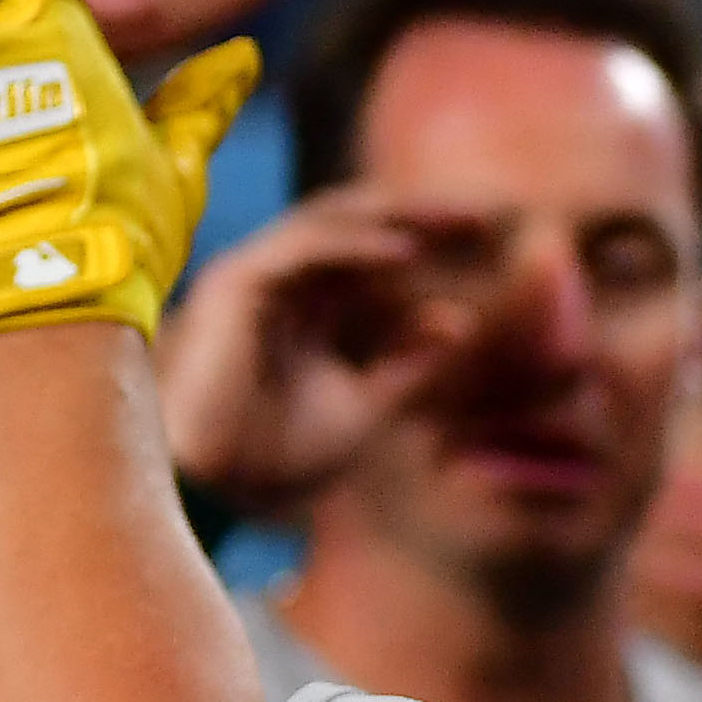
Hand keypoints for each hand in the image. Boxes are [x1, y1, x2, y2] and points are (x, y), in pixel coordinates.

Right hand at [160, 187, 472, 510]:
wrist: (214, 489)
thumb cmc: (275, 456)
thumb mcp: (363, 408)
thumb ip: (407, 366)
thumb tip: (457, 321)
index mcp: (307, 304)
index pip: (371, 250)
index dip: (427, 238)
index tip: (488, 239)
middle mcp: (279, 280)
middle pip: (355, 222)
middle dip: (417, 212)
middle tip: (481, 212)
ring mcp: (255, 276)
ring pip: (329, 220)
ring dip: (394, 216)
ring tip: (453, 220)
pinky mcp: (236, 282)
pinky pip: (305, 247)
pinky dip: (357, 245)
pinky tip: (406, 251)